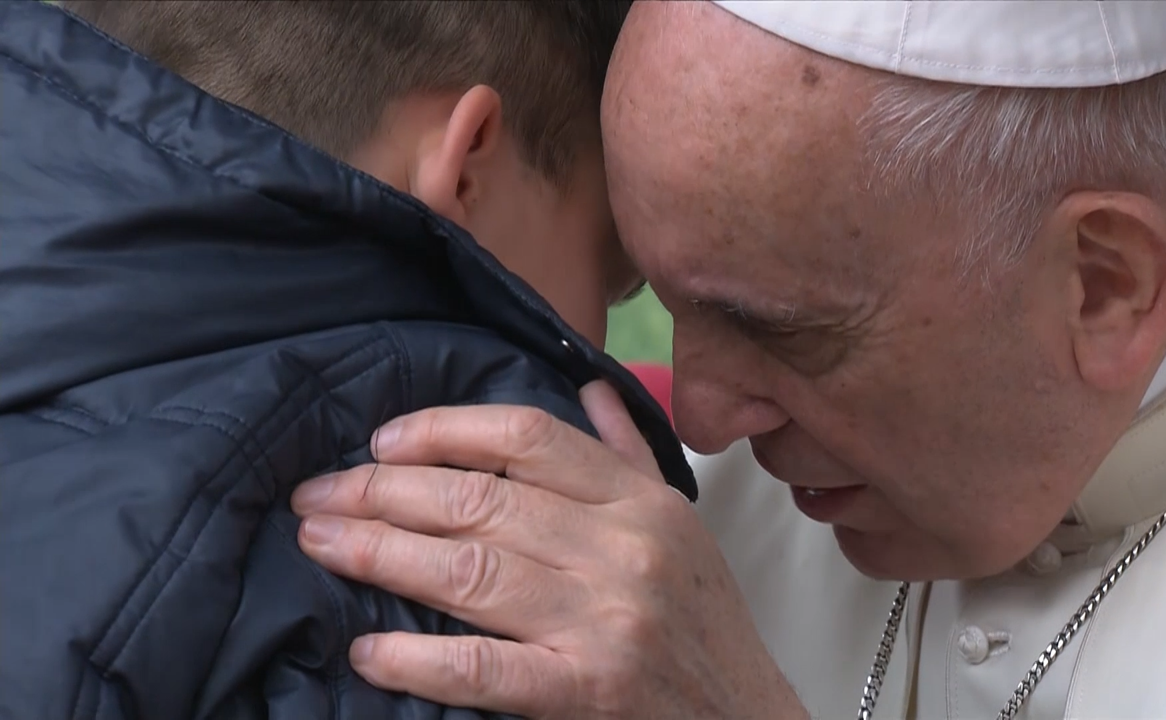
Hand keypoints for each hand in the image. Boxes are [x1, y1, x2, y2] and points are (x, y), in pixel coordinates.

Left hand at [290, 381, 806, 719]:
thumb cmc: (704, 621)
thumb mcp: (680, 524)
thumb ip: (627, 454)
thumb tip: (589, 386)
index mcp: (640, 501)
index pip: (527, 436)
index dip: (444, 430)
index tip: (382, 441)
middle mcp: (623, 549)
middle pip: (481, 498)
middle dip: (383, 491)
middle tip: (317, 494)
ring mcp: (603, 621)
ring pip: (469, 571)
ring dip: (378, 554)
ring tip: (320, 543)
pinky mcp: (584, 693)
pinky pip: (483, 668)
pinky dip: (416, 659)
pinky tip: (366, 650)